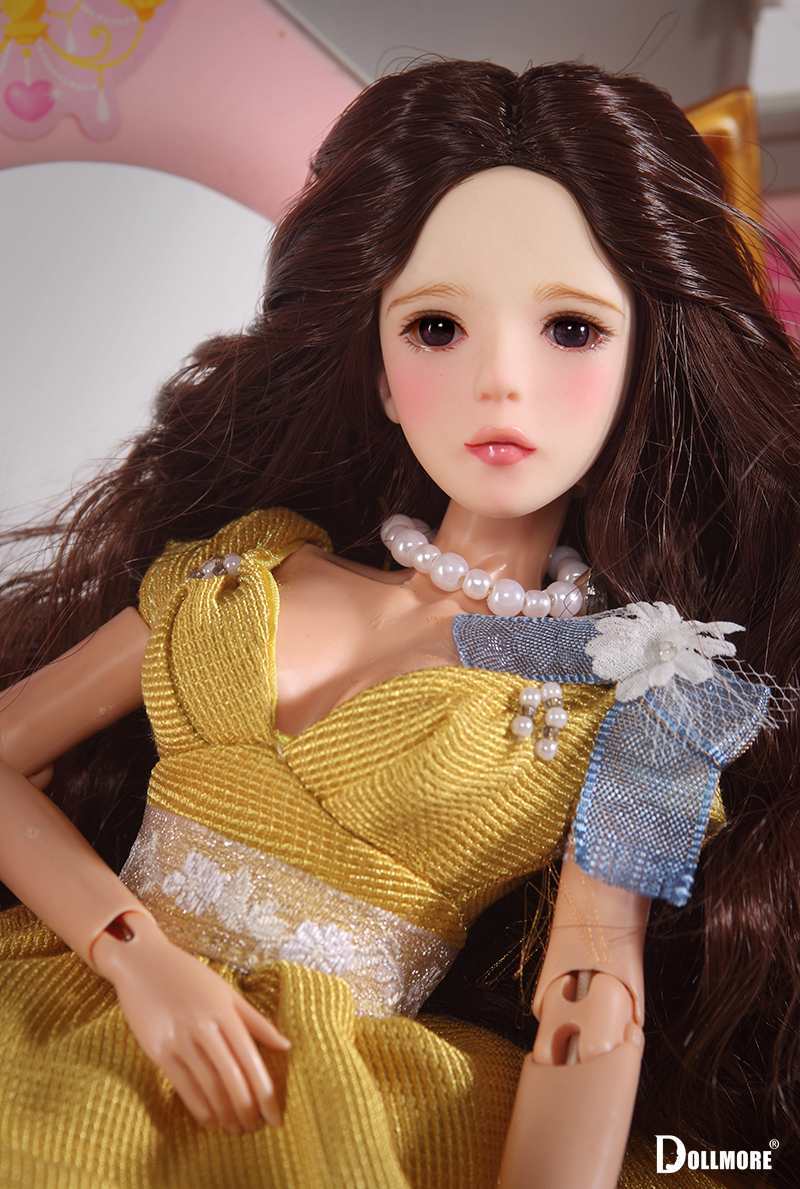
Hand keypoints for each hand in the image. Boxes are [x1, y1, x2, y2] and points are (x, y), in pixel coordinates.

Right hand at [92, 911, 290, 1131]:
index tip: (276, 1117)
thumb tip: (286, 1045)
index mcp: (225, 1011)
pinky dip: (199, 1107)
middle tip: (257, 1129)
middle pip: (232, 1077)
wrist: (142, 962)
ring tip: (237, 1129)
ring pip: (208, 1085)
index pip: (251, 1060)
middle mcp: (204, 1026)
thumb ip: (255, 1020)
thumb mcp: (226, 991)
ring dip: (225, 1113)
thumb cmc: (189, 976)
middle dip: (247, 1108)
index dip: (265, 1093)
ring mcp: (179, 1039)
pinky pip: (182, 1085)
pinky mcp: (158, 1050)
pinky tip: (210, 1120)